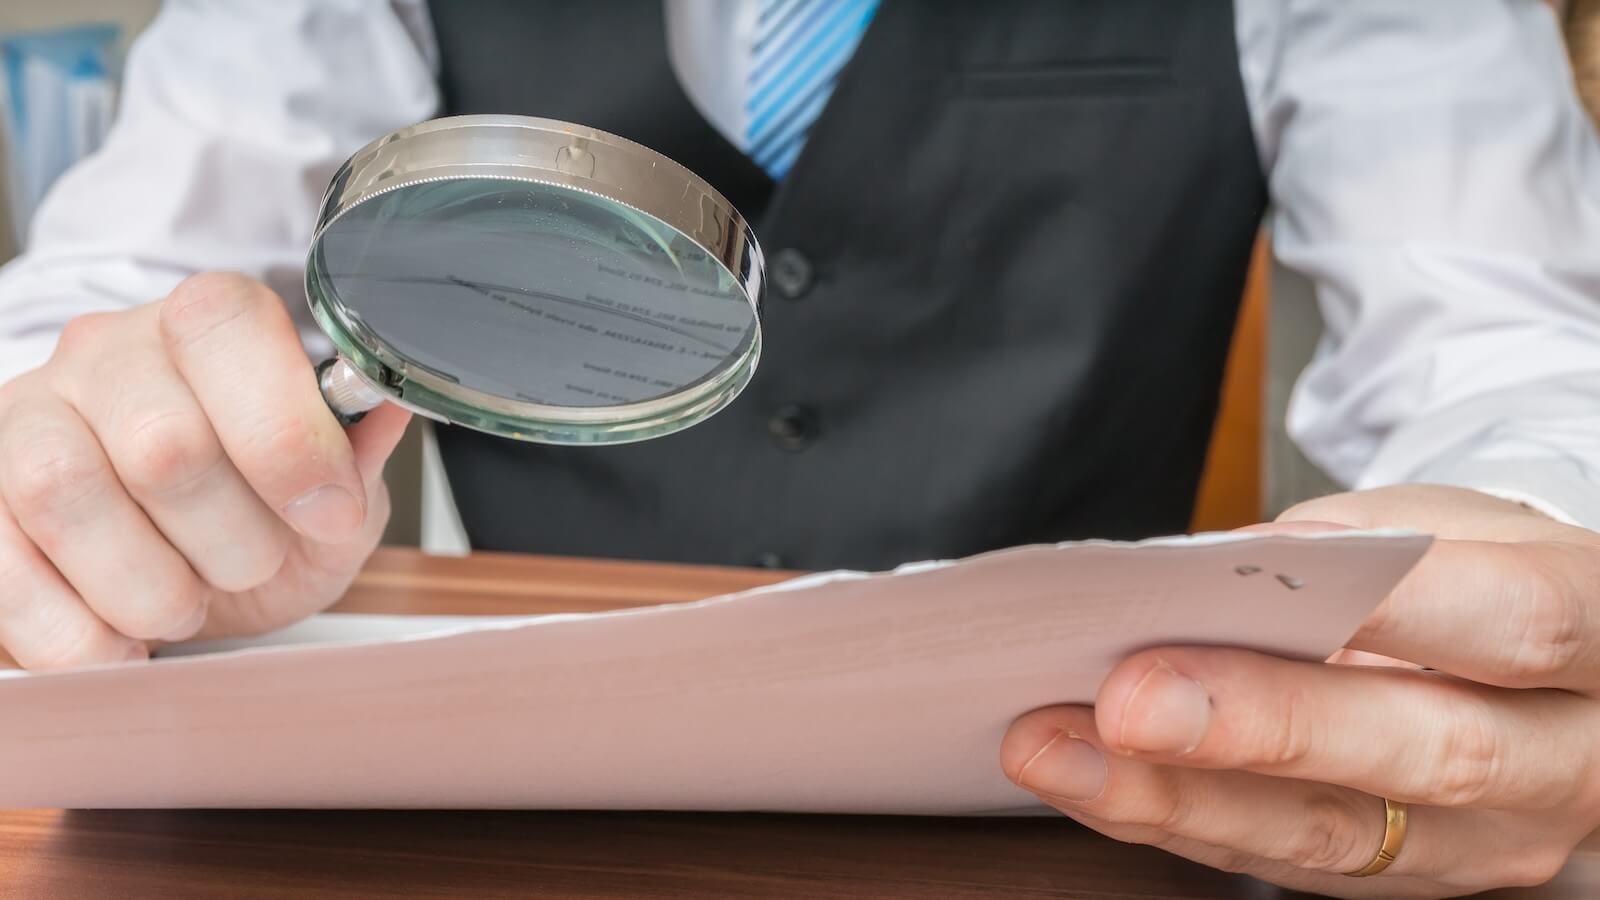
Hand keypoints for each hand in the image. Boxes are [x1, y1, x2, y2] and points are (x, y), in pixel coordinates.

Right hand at [0, 273, 409, 668]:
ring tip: (184, 604)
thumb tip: (379, 412)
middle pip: (160, 440)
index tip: (327, 511)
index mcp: (210, 324)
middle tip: (251, 563)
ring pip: (63, 491)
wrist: (183, 551)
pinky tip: (120, 642)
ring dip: (148, 585)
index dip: (285, 435)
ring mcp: (29, 416)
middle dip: (232, 539)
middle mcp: (109, 352)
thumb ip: (358, 453)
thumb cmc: (263, 507)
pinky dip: (73, 631)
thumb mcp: (338, 487)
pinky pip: (1, 564)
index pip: (226, 328)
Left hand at [1000, 485, 1599, 897]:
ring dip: (1179, 797)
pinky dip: (1177, 822)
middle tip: (1125, 699)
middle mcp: (1573, 760)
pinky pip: (1289, 867)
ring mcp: (1499, 842)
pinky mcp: (1416, 880)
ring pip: (1340, 839)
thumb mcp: (1450, 522)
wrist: (1554, 663)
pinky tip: (1085, 778)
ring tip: (1053, 742)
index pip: (1512, 626)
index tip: (1253, 580)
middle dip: (1262, 728)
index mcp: (1599, 635)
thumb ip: (1360, 542)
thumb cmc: (1484, 568)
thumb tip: (1228, 571)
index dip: (1391, 609)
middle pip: (1425, 755)